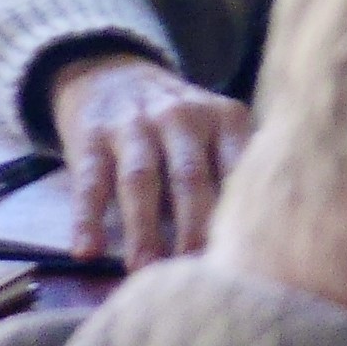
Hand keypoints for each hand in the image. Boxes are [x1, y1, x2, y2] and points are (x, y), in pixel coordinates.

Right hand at [49, 52, 251, 265]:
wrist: (115, 74)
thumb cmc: (179, 125)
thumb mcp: (217, 130)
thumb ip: (235, 172)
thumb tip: (259, 238)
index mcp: (223, 119)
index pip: (238, 166)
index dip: (240, 211)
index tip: (243, 254)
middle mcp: (181, 117)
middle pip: (190, 176)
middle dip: (194, 227)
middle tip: (197, 272)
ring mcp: (134, 126)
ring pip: (141, 180)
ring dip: (143, 229)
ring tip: (144, 271)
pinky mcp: (92, 139)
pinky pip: (91, 182)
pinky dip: (88, 218)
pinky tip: (87, 250)